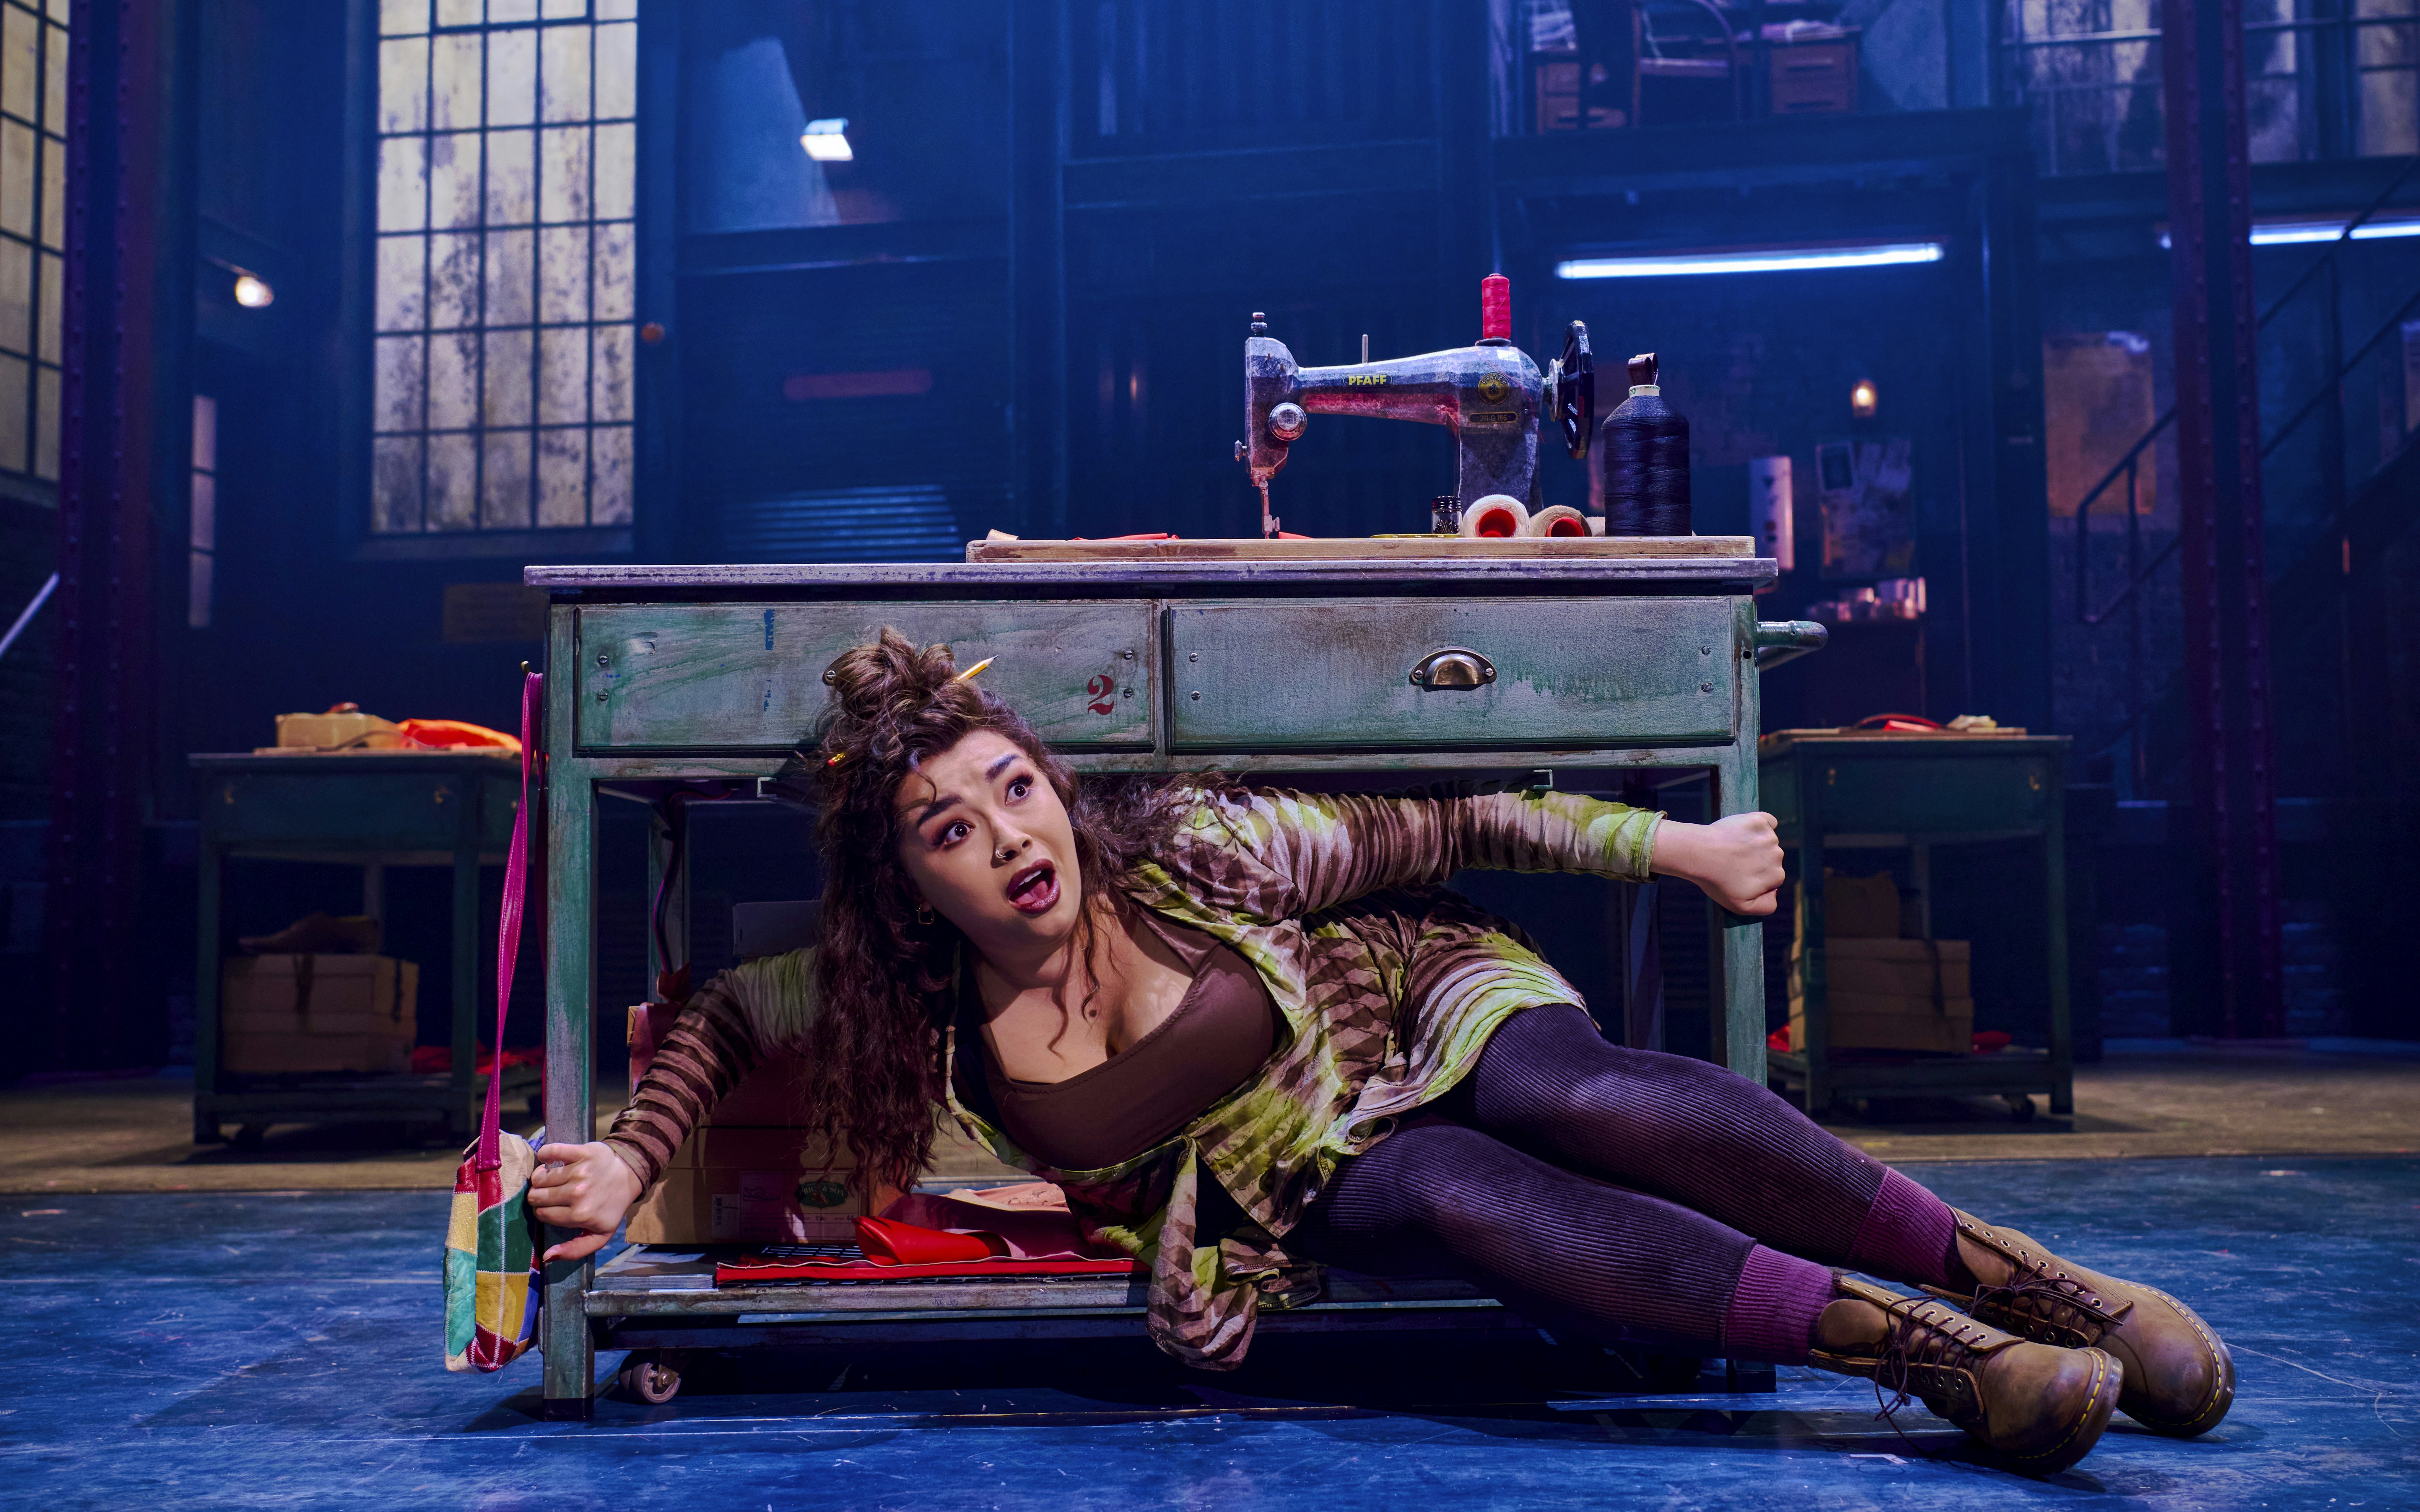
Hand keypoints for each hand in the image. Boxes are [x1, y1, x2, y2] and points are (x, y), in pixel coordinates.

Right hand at [529, 1141, 644, 1263]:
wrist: (629, 1176)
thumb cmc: (611, 1207)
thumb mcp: (599, 1235)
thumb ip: (574, 1250)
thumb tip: (547, 1256)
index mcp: (580, 1215)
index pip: (542, 1214)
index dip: (543, 1211)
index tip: (552, 1207)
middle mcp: (578, 1193)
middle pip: (537, 1196)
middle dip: (538, 1196)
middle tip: (548, 1193)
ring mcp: (580, 1171)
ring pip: (540, 1177)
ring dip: (540, 1178)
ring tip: (549, 1178)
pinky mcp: (582, 1152)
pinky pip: (551, 1151)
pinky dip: (545, 1154)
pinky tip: (548, 1160)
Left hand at [1652, 812, 1784, 915]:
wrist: (1699, 854)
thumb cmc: (1717, 881)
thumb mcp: (1741, 906)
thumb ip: (1766, 906)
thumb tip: (1775, 893)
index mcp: (1776, 876)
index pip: (1772, 877)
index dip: (1755, 877)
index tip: (1739, 875)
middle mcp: (1778, 855)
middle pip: (1770, 858)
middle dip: (1755, 860)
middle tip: (1732, 862)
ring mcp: (1768, 837)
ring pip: (1766, 841)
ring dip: (1753, 843)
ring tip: (1732, 848)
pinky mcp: (1758, 820)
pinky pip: (1766, 822)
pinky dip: (1757, 826)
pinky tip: (1742, 831)